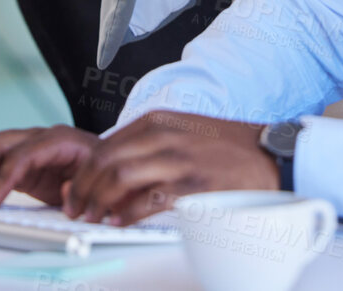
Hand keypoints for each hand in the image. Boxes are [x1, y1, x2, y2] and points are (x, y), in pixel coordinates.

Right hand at [0, 125, 100, 208]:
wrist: (110, 166)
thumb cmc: (106, 170)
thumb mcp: (102, 178)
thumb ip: (84, 186)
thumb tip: (65, 194)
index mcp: (61, 140)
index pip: (24, 154)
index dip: (4, 177)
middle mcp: (39, 139)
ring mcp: (27, 148)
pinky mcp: (19, 163)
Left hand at [61, 112, 279, 225]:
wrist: (268, 153)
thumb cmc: (225, 146)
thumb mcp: (181, 131)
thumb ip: (147, 145)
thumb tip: (113, 170)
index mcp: (158, 121)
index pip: (105, 144)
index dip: (83, 170)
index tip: (74, 189)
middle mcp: (164, 136)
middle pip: (105, 160)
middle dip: (83, 187)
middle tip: (75, 207)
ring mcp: (178, 159)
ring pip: (120, 178)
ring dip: (99, 201)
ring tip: (92, 216)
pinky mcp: (191, 184)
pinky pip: (148, 200)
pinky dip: (127, 213)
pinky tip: (118, 221)